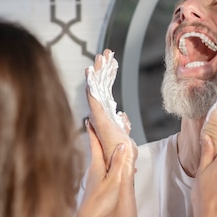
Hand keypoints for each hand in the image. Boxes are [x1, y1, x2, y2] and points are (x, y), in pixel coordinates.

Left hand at [76, 123, 131, 216]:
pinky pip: (103, 169)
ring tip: (114, 146)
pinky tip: (117, 170)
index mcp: (97, 165)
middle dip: (99, 138)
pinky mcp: (94, 185)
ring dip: (107, 151)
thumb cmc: (100, 201)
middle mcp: (93, 169)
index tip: (90, 118)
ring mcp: (93, 177)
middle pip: (97, 149)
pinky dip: (110, 164)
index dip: (93, 131)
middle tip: (100, 126)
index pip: (95, 143)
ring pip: (101, 160)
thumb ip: (118, 163)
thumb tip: (121, 145)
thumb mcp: (114, 180)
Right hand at [85, 49, 134, 166]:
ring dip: (100, 69)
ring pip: (97, 87)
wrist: (119, 165)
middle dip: (104, 67)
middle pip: (102, 84)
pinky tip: (90, 70)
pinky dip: (91, 83)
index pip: (107, 89)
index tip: (112, 60)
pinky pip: (93, 96)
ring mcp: (98, 114)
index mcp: (106, 113)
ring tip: (103, 53)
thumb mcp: (125, 135)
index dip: (109, 74)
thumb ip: (123, 124)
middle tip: (107, 50)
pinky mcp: (98, 118)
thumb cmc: (121, 154)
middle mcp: (101, 112)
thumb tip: (123, 115)